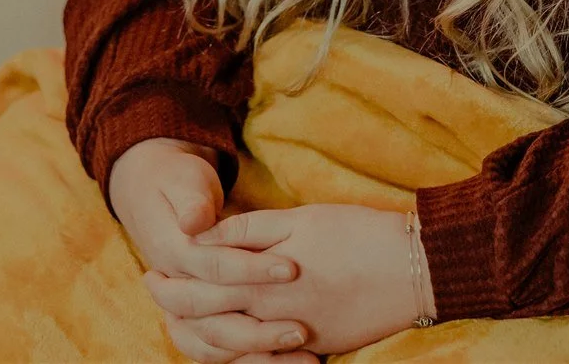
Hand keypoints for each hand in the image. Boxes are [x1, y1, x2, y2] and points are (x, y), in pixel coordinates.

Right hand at [108, 138, 316, 363]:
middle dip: (259, 330)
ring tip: (305, 357)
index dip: (251, 270)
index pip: (213, 269)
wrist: (153, 194)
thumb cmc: (178, 182)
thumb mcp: (185, 181)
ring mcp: (184, 309)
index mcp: (170, 252)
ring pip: (215, 347)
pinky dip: (254, 361)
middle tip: (302, 329)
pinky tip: (293, 360)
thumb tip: (194, 222)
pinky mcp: (201, 318)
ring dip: (258, 356)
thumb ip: (193, 202)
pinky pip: (223, 352)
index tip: (292, 270)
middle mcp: (174, 289)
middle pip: (214, 323)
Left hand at [143, 204, 425, 358]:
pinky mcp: (317, 347)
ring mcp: (296, 338)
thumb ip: (249, 231)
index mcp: (264, 281)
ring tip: (180, 319)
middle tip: (154, 291)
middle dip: (175, 308)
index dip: (173, 280)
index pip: (202, 287)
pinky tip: (228, 341)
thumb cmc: (358, 234)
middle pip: (208, 321)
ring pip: (232, 347)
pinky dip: (239, 353)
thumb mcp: (301, 219)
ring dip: (200, 333)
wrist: (415, 269)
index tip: (153, 269)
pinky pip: (265, 359)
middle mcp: (273, 317)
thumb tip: (205, 235)